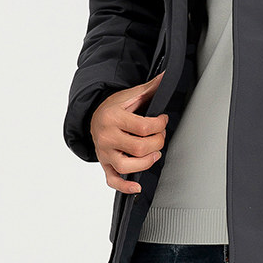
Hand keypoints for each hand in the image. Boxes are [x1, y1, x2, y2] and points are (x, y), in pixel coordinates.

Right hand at [90, 72, 168, 193]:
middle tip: (160, 136)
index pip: (144, 127)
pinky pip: (112, 180)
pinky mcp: (104, 164)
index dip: (160, 125)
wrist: (94, 117)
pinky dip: (125, 187)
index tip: (162, 120)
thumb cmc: (114, 107)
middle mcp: (107, 137)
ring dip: (146, 162)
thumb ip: (150, 88)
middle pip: (139, 148)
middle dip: (157, 142)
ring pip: (127, 166)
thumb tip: (167, 75)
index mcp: (113, 118)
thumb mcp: (130, 95)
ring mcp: (104, 153)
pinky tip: (137, 186)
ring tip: (155, 154)